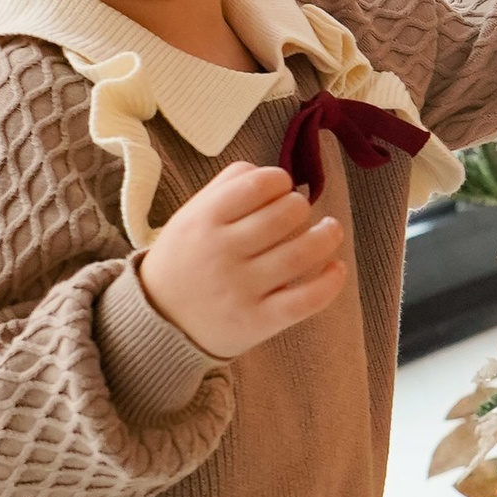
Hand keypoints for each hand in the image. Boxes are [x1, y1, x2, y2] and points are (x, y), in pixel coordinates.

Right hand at [137, 162, 346, 359]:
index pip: (258, 184)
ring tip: (330, 230)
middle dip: (300, 207)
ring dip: (327, 235)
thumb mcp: (190, 215)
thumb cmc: (186, 259)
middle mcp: (222, 252)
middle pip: (285, 215)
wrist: (160, 321)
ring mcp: (241, 289)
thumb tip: (272, 174)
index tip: (282, 188)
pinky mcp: (259, 320)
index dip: (280, 180)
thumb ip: (227, 186)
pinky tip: (336, 268)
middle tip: (297, 213)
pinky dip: (330, 281)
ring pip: (302, 253)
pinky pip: (306, 299)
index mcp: (203, 220)